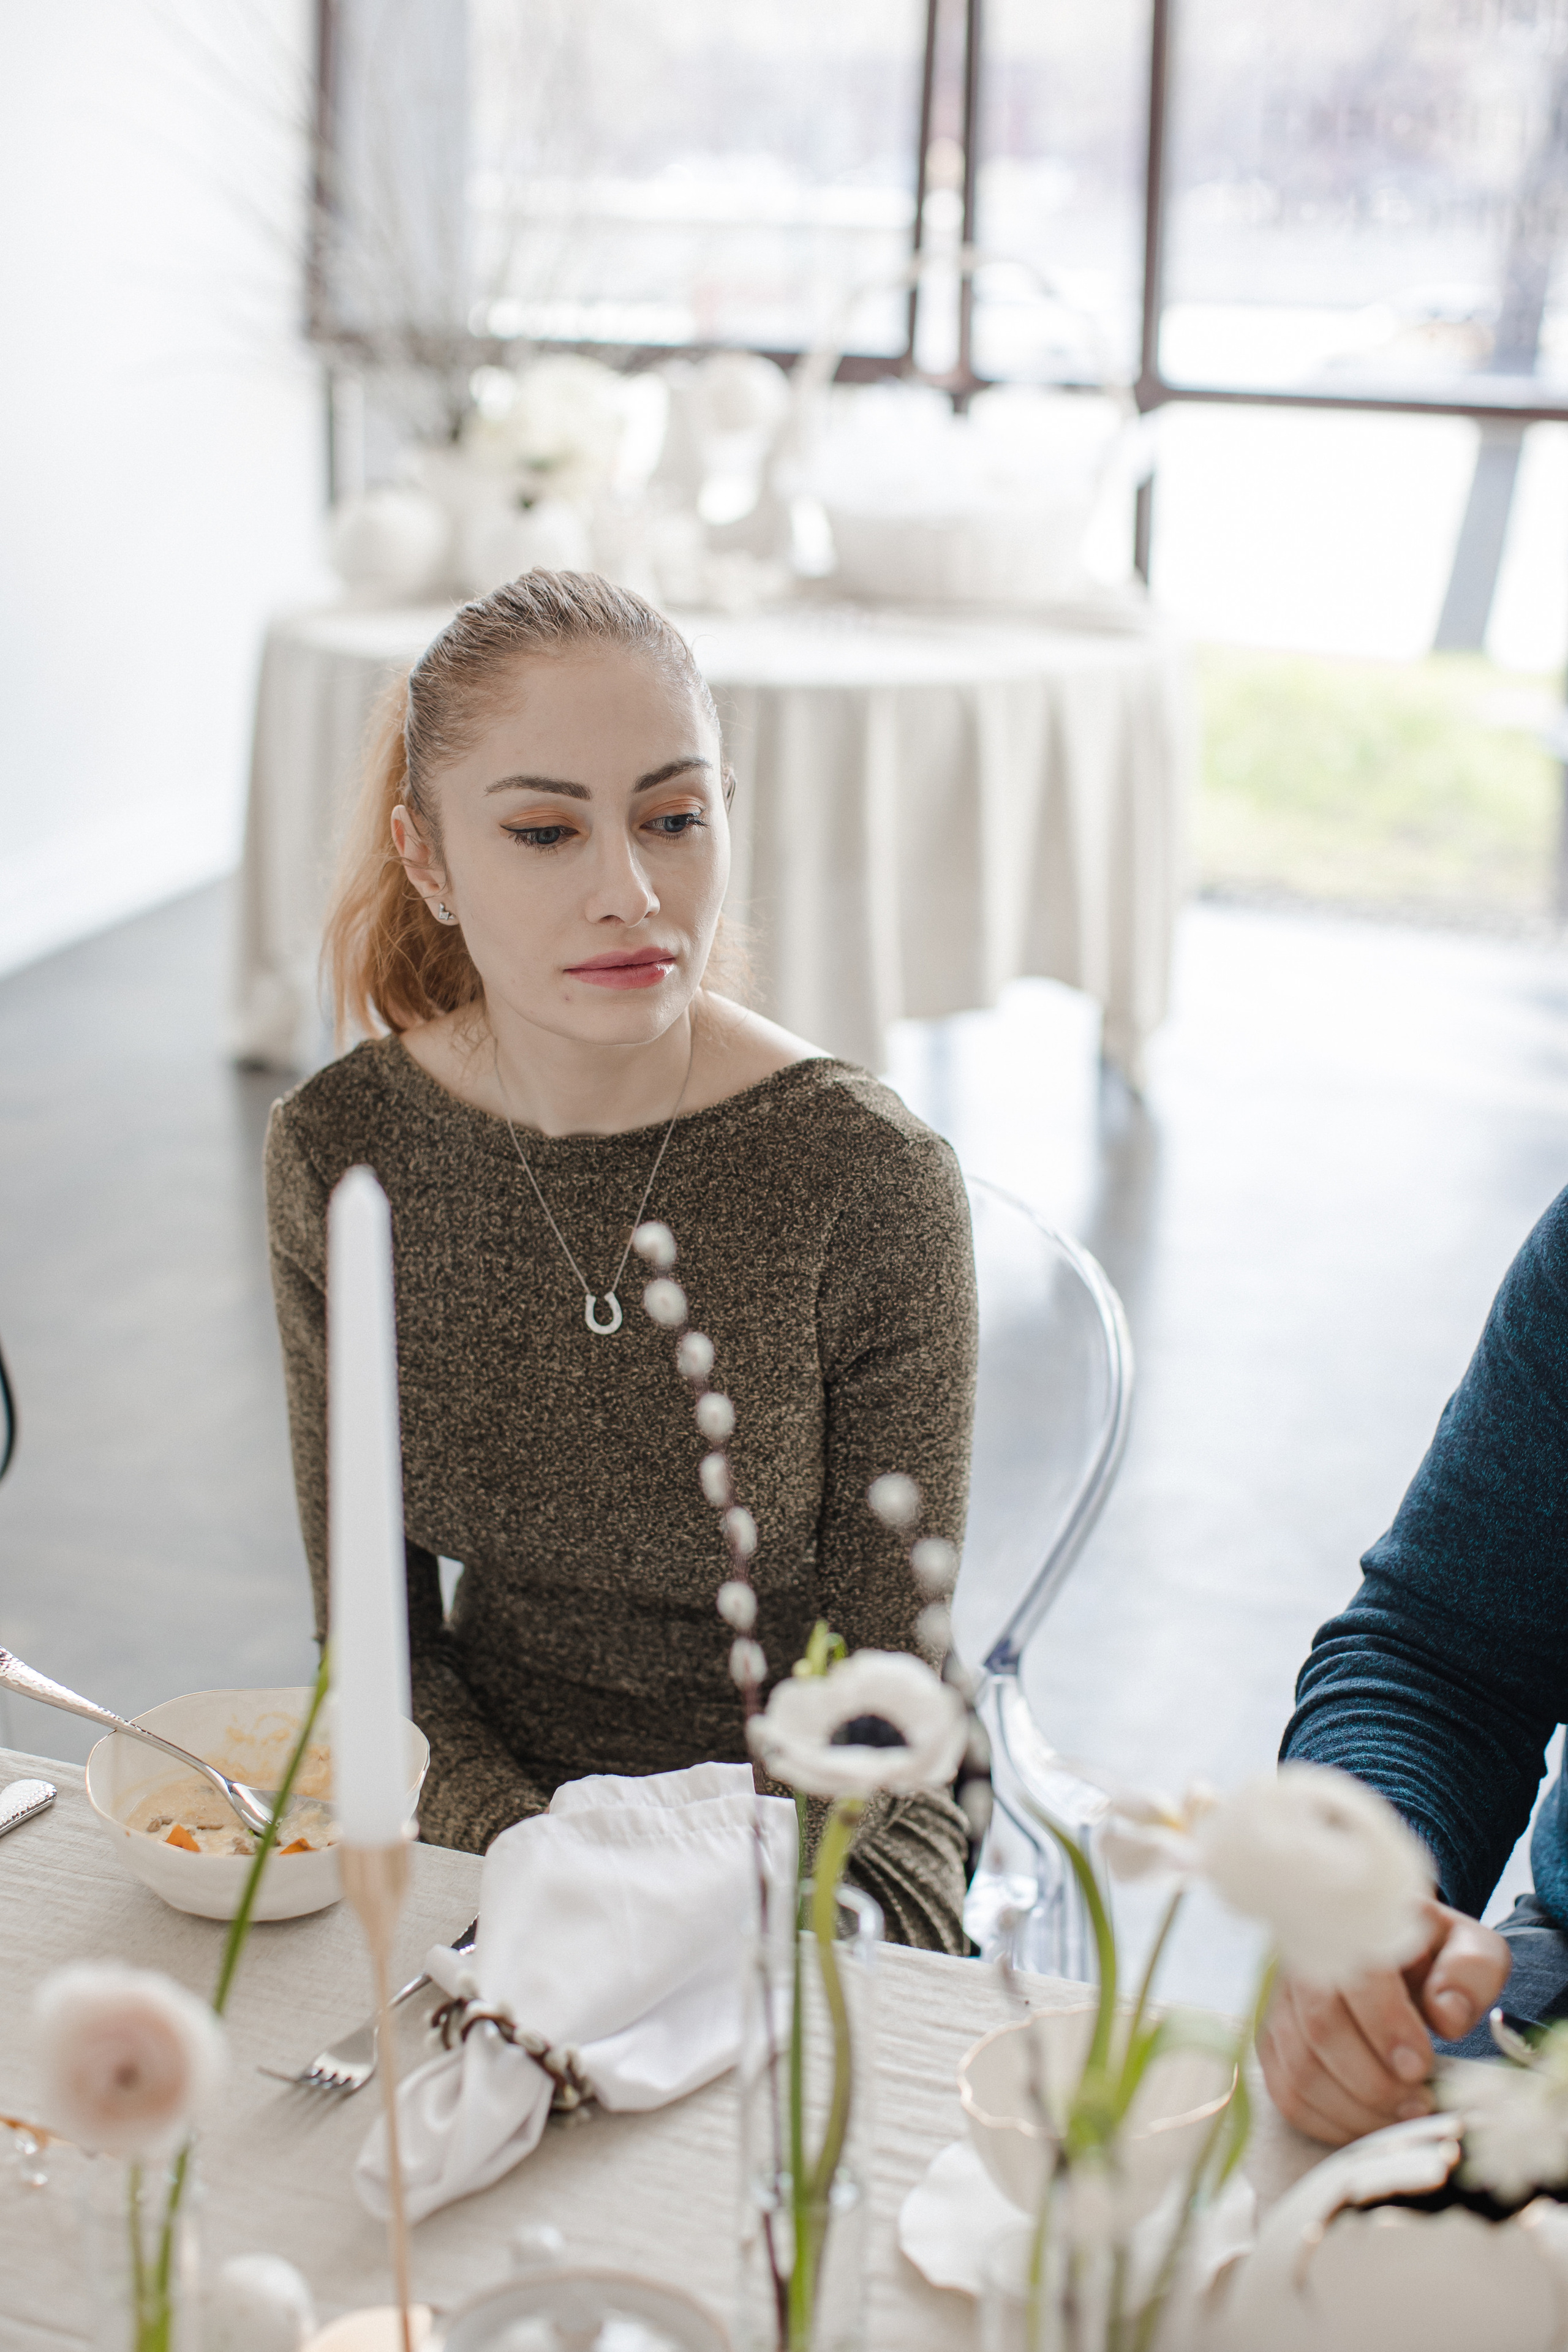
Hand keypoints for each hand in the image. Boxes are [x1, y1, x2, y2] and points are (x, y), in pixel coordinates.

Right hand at [1257, 1900, 1510, 2146]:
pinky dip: (1328, 2122)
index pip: (1354, 1976)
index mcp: (1351, 1924)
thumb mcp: (1466, 1946)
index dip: (1386, 2026)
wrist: (1381, 1947)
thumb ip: (1470, 1971)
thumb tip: (1447, 2016)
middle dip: (1374, 2082)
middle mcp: (1298, 1956)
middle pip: (1320, 2028)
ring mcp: (1273, 1999)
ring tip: (1401, 2116)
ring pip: (1299, 2067)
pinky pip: (1284, 2091)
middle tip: (1420, 2103)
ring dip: (1355, 2110)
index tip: (1420, 2068)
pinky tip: (1369, 2123)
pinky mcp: (1267, 2038)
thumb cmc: (1426, 1951)